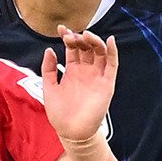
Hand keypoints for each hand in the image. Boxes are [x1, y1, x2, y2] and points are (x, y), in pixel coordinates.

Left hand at [42, 25, 116, 142]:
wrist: (71, 132)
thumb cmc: (60, 113)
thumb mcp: (49, 87)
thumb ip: (48, 69)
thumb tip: (49, 49)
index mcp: (72, 71)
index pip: (73, 48)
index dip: (68, 36)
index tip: (61, 28)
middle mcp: (86, 71)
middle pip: (86, 47)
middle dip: (79, 38)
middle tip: (71, 36)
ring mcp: (97, 76)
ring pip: (100, 52)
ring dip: (94, 41)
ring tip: (86, 35)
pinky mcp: (107, 84)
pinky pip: (112, 65)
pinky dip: (113, 52)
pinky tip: (110, 41)